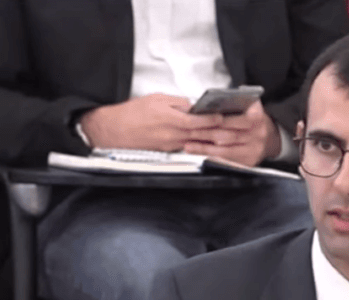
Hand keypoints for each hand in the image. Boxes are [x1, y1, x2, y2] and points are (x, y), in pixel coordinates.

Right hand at [79, 94, 223, 150]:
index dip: (213, 120)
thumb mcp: (156, 99)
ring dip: (212, 141)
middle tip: (235, 130)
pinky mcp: (167, 151)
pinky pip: (187, 148)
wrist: (113, 131)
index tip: (225, 117)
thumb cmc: (132, 113)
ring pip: (196, 143)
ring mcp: (170, 145)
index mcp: (170, 118)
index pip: (198, 121)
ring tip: (228, 138)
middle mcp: (172, 134)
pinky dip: (199, 146)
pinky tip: (210, 144)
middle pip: (201, 135)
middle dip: (219, 133)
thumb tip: (193, 105)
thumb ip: (177, 102)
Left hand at [183, 101, 281, 166]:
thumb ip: (235, 103)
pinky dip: (211, 156)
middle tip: (188, 132)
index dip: (214, 120)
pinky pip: (227, 160)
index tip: (198, 119)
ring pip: (224, 150)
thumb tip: (211, 103)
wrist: (271, 138)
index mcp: (256, 117)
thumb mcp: (250, 107)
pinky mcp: (249, 162)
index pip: (232, 119)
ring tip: (188, 144)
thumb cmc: (254, 120)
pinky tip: (199, 153)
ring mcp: (254, 150)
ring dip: (204, 147)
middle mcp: (257, 134)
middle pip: (226, 135)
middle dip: (205, 134)